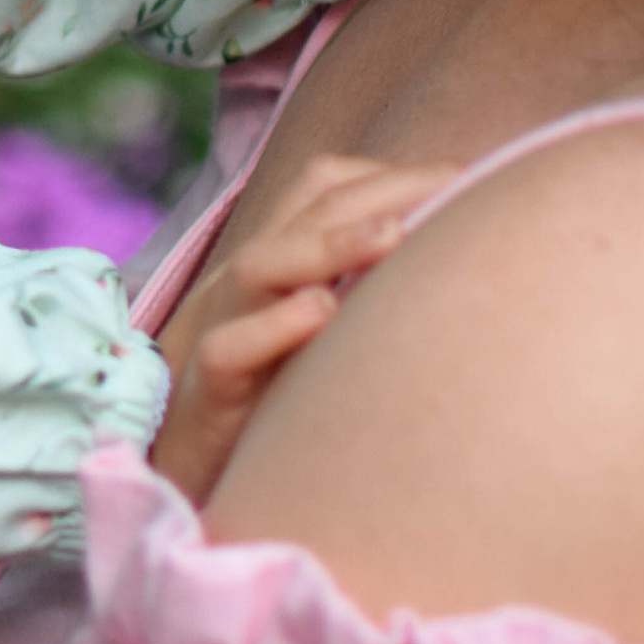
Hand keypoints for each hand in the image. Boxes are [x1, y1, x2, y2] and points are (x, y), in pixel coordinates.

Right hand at [148, 153, 450, 505]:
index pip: (324, 188)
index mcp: (277, 260)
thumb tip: (450, 270)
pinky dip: (272, 328)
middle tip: (457, 184)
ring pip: (261, 265)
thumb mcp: (316, 336)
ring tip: (393, 236)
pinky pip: (228, 350)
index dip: (390, 174)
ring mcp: (223, 328)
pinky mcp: (209, 391)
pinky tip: (321, 315)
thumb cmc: (267, 397)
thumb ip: (361, 294)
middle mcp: (249, 283)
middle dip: (383, 192)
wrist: (178, 469)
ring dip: (330, 245)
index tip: (465, 175)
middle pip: (306, 212)